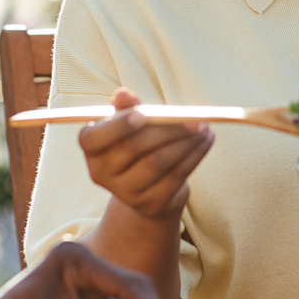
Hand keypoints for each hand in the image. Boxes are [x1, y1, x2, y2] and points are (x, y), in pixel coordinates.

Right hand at [79, 88, 214, 220]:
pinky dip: (194, 156)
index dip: (117, 126)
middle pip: (132, 148)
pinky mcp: (151, 204)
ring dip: (185, 143)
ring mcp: (126, 192)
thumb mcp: (130, 124)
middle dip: (166, 130)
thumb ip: (127, 108)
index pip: (92, 139)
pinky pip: (175, 177)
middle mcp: (101, 174)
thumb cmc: (138, 143)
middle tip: (193, 117)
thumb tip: (122, 94)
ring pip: (157, 163)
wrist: (150, 184)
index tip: (142, 114)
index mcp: (92, 150)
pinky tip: (206, 141)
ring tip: (204, 127)